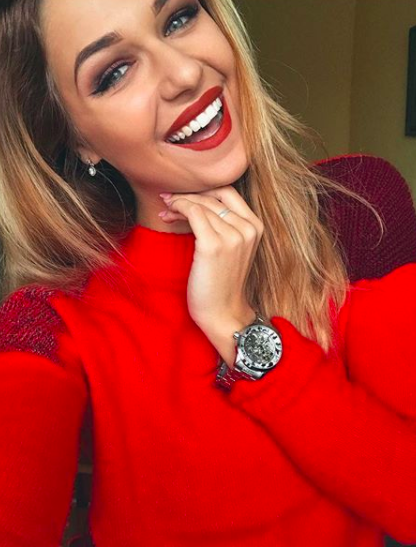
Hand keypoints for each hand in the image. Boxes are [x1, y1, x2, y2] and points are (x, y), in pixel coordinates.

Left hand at [159, 185, 263, 345]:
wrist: (223, 314)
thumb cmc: (222, 284)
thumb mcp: (230, 249)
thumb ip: (224, 226)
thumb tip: (197, 204)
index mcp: (255, 227)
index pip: (228, 193)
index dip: (203, 190)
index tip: (184, 196)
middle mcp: (248, 228)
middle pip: (214, 196)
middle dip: (188, 194)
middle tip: (168, 199)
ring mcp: (233, 236)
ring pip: (201, 204)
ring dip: (179, 203)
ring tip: (164, 210)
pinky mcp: (213, 245)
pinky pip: (193, 213)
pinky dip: (178, 208)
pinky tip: (167, 215)